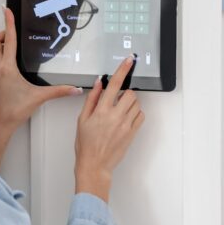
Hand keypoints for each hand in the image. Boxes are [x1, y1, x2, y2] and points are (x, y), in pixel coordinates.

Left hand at [0, 8, 81, 170]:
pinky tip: (12, 61)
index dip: (8, 23)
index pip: (8, 40)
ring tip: (15, 46)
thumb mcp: (39, 97)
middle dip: (3, 33)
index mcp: (7, 67)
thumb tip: (75, 89)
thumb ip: (59, 91)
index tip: (7, 10)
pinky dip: (0, 54)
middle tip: (15, 34)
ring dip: (0, 43)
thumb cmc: (14, 111)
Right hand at [74, 56, 144, 201]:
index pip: (115, 84)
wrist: (95, 164)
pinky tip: (126, 119)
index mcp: (101, 111)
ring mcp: (126, 125)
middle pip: (130, 93)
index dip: (123, 70)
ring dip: (130, 103)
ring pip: (137, 104)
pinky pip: (141, 116)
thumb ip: (92, 99)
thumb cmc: (86, 144)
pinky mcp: (132, 133)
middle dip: (125, 93)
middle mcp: (115, 116)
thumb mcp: (82, 119)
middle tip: (117, 100)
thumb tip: (99, 83)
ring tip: (120, 112)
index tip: (129, 60)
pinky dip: (136, 113)